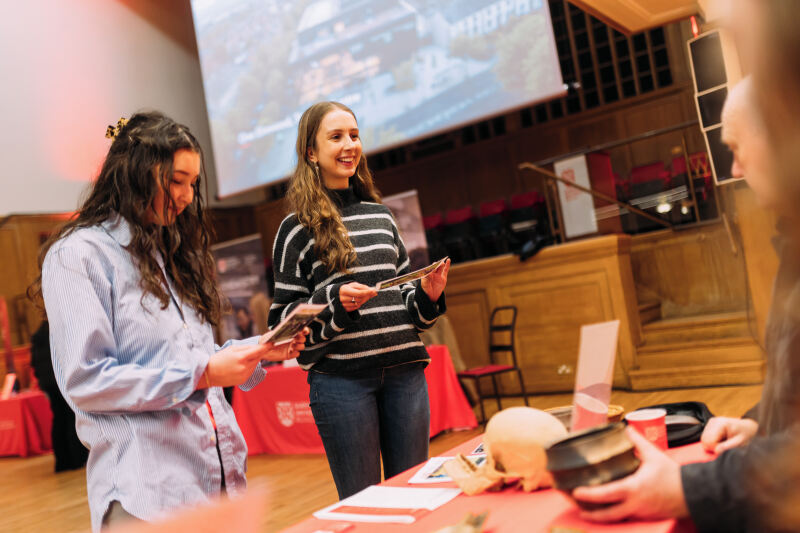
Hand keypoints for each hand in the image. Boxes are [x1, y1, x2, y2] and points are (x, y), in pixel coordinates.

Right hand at [205, 344, 270, 387]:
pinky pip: (250, 371)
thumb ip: (246, 347)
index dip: (266, 347)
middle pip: (258, 357)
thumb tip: (256, 347)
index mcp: (241, 357)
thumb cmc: (218, 359)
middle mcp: (244, 367)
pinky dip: (248, 367)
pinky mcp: (243, 380)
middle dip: (257, 353)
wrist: (209, 374)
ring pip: (255, 365)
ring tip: (240, 360)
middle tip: (249, 351)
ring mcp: (244, 375)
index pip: (258, 351)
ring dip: (252, 361)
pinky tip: (238, 367)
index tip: (272, 343)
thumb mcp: (231, 349)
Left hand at [259, 327, 309, 361]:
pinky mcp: (289, 355)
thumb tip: (283, 331)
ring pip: (302, 346)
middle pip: (303, 339)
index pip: (301, 330)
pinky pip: (297, 354)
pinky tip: (289, 351)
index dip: (304, 330)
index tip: (304, 331)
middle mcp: (292, 340)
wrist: (263, 350)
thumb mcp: (271, 335)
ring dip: (298, 346)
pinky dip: (294, 353)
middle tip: (295, 339)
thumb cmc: (267, 340)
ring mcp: (292, 347)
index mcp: (290, 333)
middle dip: (301, 338)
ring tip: (291, 346)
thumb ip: (277, 333)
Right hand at [339, 282, 376, 311]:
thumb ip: (363, 287)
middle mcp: (343, 298)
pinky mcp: (345, 309)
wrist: (339, 294)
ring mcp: (344, 304)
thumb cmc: (348, 288)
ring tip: (362, 296)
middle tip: (370, 293)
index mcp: (345, 290)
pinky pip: (356, 307)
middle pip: (359, 299)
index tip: (373, 291)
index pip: (358, 293)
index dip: (367, 292)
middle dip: (366, 296)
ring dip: (363, 300)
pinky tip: (357, 300)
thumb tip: (373, 291)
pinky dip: (359, 304)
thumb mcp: (354, 285)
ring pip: (358, 303)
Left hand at [420, 258, 449, 301]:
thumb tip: (429, 273)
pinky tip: (448, 260)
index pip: (429, 268)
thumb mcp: (425, 284)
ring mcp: (438, 275)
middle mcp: (432, 273)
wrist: (431, 296)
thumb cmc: (426, 290)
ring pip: (440, 268)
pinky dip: (447, 265)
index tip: (433, 266)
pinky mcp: (443, 277)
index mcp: (427, 274)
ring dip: (441, 264)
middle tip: (437, 263)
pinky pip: (445, 270)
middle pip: (435, 267)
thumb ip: (426, 278)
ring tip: (442, 262)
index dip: (431, 267)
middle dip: (436, 265)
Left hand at [572, 427, 688, 521]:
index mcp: (634, 489)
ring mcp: (640, 513)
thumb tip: (626, 428)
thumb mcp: (654, 455)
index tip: (576, 492)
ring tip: (584, 510)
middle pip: (607, 514)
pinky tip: (605, 509)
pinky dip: (613, 514)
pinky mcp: (644, 517)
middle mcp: (635, 505)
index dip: (590, 495)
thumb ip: (637, 441)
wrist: (694, 494)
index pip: (607, 494)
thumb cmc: (674, 476)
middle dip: (589, 513)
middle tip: (574, 505)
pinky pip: (625, 517)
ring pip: (615, 518)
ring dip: (599, 516)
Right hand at [701, 416, 757, 453]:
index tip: (722, 451)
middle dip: (712, 446)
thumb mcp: (739, 442)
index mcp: (721, 424)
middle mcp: (714, 421)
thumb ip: (727, 446)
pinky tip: (719, 439)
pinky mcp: (710, 423)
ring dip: (711, 443)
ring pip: (703, 437)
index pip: (709, 439)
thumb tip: (716, 451)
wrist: (747, 427)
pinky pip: (705, 435)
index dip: (714, 448)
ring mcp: (711, 421)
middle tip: (722, 448)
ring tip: (722, 443)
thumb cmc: (744, 434)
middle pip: (705, 438)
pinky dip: (711, 440)